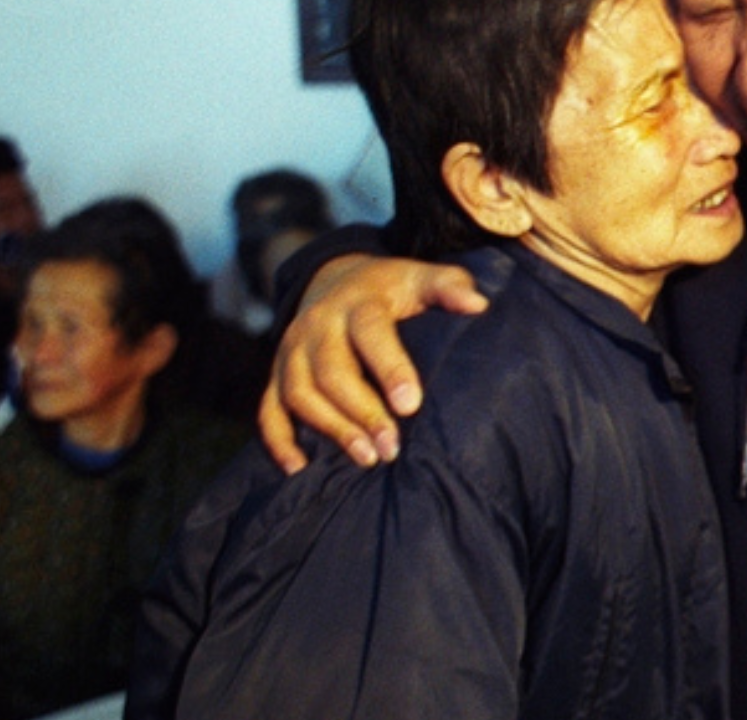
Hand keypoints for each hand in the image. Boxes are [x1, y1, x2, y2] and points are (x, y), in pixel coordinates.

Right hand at [259, 253, 487, 472]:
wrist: (337, 279)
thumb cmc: (393, 288)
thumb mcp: (422, 277)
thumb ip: (450, 287)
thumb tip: (478, 306)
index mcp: (358, 301)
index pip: (370, 332)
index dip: (389, 367)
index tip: (411, 405)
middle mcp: (318, 324)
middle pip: (331, 371)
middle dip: (361, 412)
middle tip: (392, 448)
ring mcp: (292, 350)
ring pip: (299, 393)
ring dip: (330, 429)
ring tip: (366, 459)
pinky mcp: (277, 373)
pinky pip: (268, 409)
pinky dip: (279, 440)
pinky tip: (299, 469)